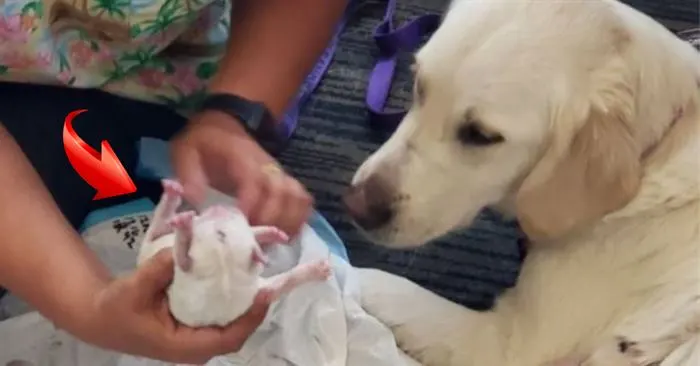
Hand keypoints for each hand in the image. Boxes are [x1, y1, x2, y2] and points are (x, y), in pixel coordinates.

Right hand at [85, 249, 269, 363]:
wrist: (100, 316)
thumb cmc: (116, 309)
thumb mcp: (133, 289)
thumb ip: (157, 270)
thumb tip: (182, 249)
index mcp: (184, 346)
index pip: (229, 338)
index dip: (250, 316)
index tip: (264, 291)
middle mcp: (196, 345)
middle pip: (238, 329)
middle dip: (254, 304)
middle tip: (268, 274)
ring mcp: (198, 336)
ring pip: (233, 320)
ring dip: (246, 297)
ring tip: (258, 268)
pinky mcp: (196, 323)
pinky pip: (222, 311)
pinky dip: (232, 293)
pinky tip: (238, 271)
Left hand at [170, 110, 312, 236]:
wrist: (224, 123)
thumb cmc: (204, 141)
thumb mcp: (185, 151)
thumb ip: (188, 176)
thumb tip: (195, 205)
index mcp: (241, 157)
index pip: (255, 180)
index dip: (252, 204)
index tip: (242, 224)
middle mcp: (267, 166)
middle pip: (282, 193)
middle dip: (271, 220)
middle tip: (255, 240)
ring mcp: (279, 174)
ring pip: (297, 198)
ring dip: (289, 222)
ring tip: (273, 242)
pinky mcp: (285, 182)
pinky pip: (303, 201)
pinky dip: (299, 219)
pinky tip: (287, 236)